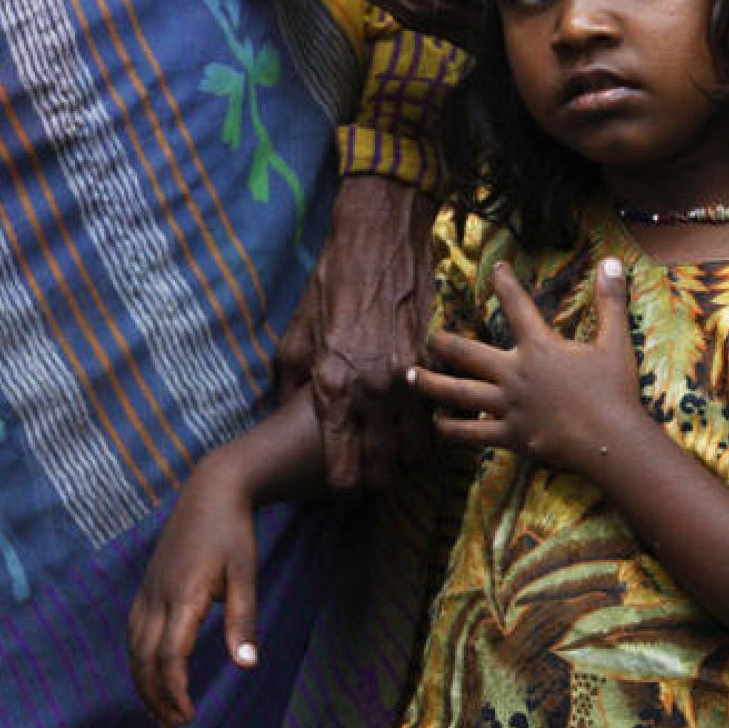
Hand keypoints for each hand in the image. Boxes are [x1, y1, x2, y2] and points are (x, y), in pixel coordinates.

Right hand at [128, 452, 261, 727]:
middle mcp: (157, 596)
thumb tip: (246, 665)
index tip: (188, 715)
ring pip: (133, 647)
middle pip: (144, 659)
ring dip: (144, 682)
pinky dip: (138, 658)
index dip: (174, 691)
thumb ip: (243, 620)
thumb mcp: (246, 572)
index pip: (168, 657)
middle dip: (156, 696)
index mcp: (183, 596)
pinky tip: (149, 672)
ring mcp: (148, 590)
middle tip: (174, 724)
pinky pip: (133, 630)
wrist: (210, 489)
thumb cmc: (232, 531)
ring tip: (161, 709)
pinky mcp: (147, 585)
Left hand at [278, 175, 436, 489]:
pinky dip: (433, 426)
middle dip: (375, 481)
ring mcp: (410, 375)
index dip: (341, 486)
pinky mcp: (434, 359)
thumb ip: (292, 382)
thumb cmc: (331, 282)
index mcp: (334, 386)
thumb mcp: (296, 333)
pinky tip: (422, 425)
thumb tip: (289, 413)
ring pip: (419, 448)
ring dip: (408, 458)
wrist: (378, 238)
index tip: (339, 488)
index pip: (343, 465)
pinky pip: (439, 411)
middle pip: (382, 467)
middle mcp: (375, 389)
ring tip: (396, 457)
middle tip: (369, 480)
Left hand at [410, 258, 637, 471]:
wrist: (612, 441)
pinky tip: (437, 425)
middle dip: (444, 343)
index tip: (496, 268)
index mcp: (539, 347)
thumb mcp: (616, 340)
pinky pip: (471, 434)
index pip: (516, 306)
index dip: (505, 284)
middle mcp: (515, 374)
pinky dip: (451, 429)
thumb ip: (611, 300)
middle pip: (467, 354)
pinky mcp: (510, 436)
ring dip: (431, 384)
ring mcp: (509, 407)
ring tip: (410, 377)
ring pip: (459, 393)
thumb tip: (613, 260)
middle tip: (429, 337)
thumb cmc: (615, 390)